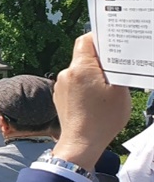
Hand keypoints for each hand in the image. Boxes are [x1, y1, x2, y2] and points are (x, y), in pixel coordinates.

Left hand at [53, 33, 131, 169]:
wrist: (81, 144)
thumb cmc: (102, 119)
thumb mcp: (120, 90)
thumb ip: (118, 69)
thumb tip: (117, 56)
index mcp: (81, 68)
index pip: (86, 40)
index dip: (100, 37)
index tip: (113, 41)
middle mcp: (66, 74)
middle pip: (84, 56)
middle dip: (101, 59)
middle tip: (117, 65)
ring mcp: (61, 86)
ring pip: (80, 71)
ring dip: (94, 74)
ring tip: (109, 86)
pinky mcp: (60, 97)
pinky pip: (75, 84)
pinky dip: (86, 86)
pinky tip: (97, 98)